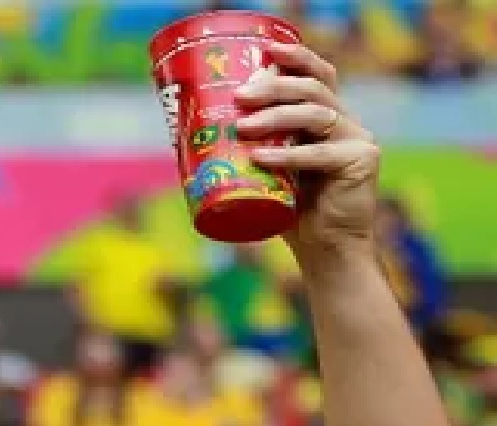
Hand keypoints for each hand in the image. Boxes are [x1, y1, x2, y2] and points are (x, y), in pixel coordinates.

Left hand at [235, 43, 379, 256]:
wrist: (324, 250)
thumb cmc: (290, 211)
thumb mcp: (265, 173)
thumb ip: (247, 150)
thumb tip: (188, 137)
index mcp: (326, 118)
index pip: (318, 76)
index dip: (296, 58)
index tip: (265, 50)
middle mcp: (346, 122)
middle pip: (314, 89)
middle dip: (276, 87)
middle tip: (241, 95)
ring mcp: (357, 139)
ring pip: (318, 114)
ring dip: (276, 117)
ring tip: (243, 127)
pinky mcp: (362, 161)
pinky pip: (322, 152)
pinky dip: (289, 155)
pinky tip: (262, 157)